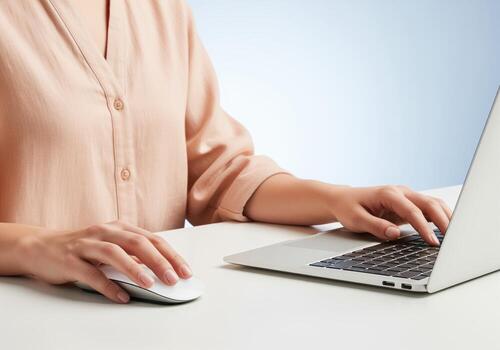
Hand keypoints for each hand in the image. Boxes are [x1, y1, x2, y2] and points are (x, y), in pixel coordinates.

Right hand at [20, 220, 191, 302]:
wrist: (39, 246)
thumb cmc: (81, 247)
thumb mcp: (111, 245)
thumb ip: (133, 253)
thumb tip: (160, 268)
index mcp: (119, 227)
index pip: (152, 239)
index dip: (171, 255)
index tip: (185, 271)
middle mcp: (105, 232)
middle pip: (138, 243)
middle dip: (159, 261)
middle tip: (174, 278)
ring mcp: (86, 244)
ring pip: (115, 253)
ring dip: (135, 269)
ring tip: (150, 284)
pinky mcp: (70, 260)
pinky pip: (91, 273)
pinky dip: (108, 285)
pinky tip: (120, 296)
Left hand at [329, 185, 451, 245]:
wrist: (343, 199)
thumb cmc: (347, 207)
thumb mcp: (355, 219)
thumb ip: (375, 226)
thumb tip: (394, 234)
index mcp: (388, 194)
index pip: (412, 210)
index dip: (424, 227)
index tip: (432, 242)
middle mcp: (400, 192)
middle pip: (429, 204)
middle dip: (443, 221)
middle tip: (453, 240)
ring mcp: (406, 197)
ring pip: (433, 204)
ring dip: (446, 218)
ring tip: (456, 236)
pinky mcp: (408, 204)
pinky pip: (429, 209)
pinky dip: (440, 218)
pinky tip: (448, 230)